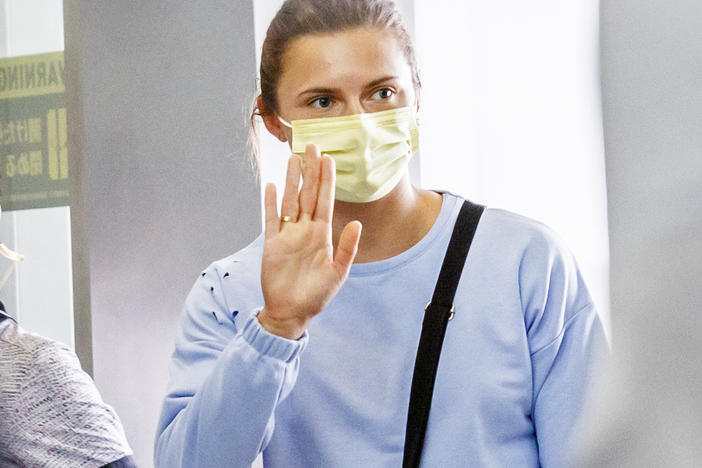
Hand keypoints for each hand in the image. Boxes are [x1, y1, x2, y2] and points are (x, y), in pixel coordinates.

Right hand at [259, 144, 361, 338]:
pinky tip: (272, 185)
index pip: (324, 201)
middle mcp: (305, 230)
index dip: (326, 180)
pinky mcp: (271, 243)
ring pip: (289, 200)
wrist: (291, 311)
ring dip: (291, 180)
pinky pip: (270, 218)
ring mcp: (287, 235)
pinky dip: (270, 202)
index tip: (329, 159)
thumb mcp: (337, 273)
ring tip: (293, 159)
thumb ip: (347, 247)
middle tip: (311, 146)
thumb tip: (357, 223)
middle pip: (307, 194)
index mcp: (321, 235)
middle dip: (310, 171)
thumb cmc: (316, 295)